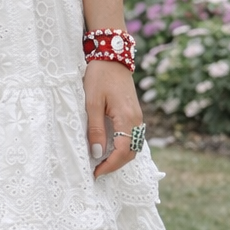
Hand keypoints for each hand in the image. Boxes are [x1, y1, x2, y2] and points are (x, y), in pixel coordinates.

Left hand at [84, 61, 142, 177]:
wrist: (112, 56)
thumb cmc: (99, 77)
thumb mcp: (92, 103)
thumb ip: (96, 129)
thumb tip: (97, 153)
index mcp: (127, 118)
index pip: (123, 152)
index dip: (110, 166)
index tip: (96, 173)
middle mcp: (136, 120)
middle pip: (131, 152)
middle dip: (115, 165)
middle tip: (97, 170)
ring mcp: (137, 116)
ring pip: (133, 145)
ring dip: (119, 157)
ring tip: (102, 162)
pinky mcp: (134, 113)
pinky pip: (132, 136)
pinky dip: (122, 147)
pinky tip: (109, 148)